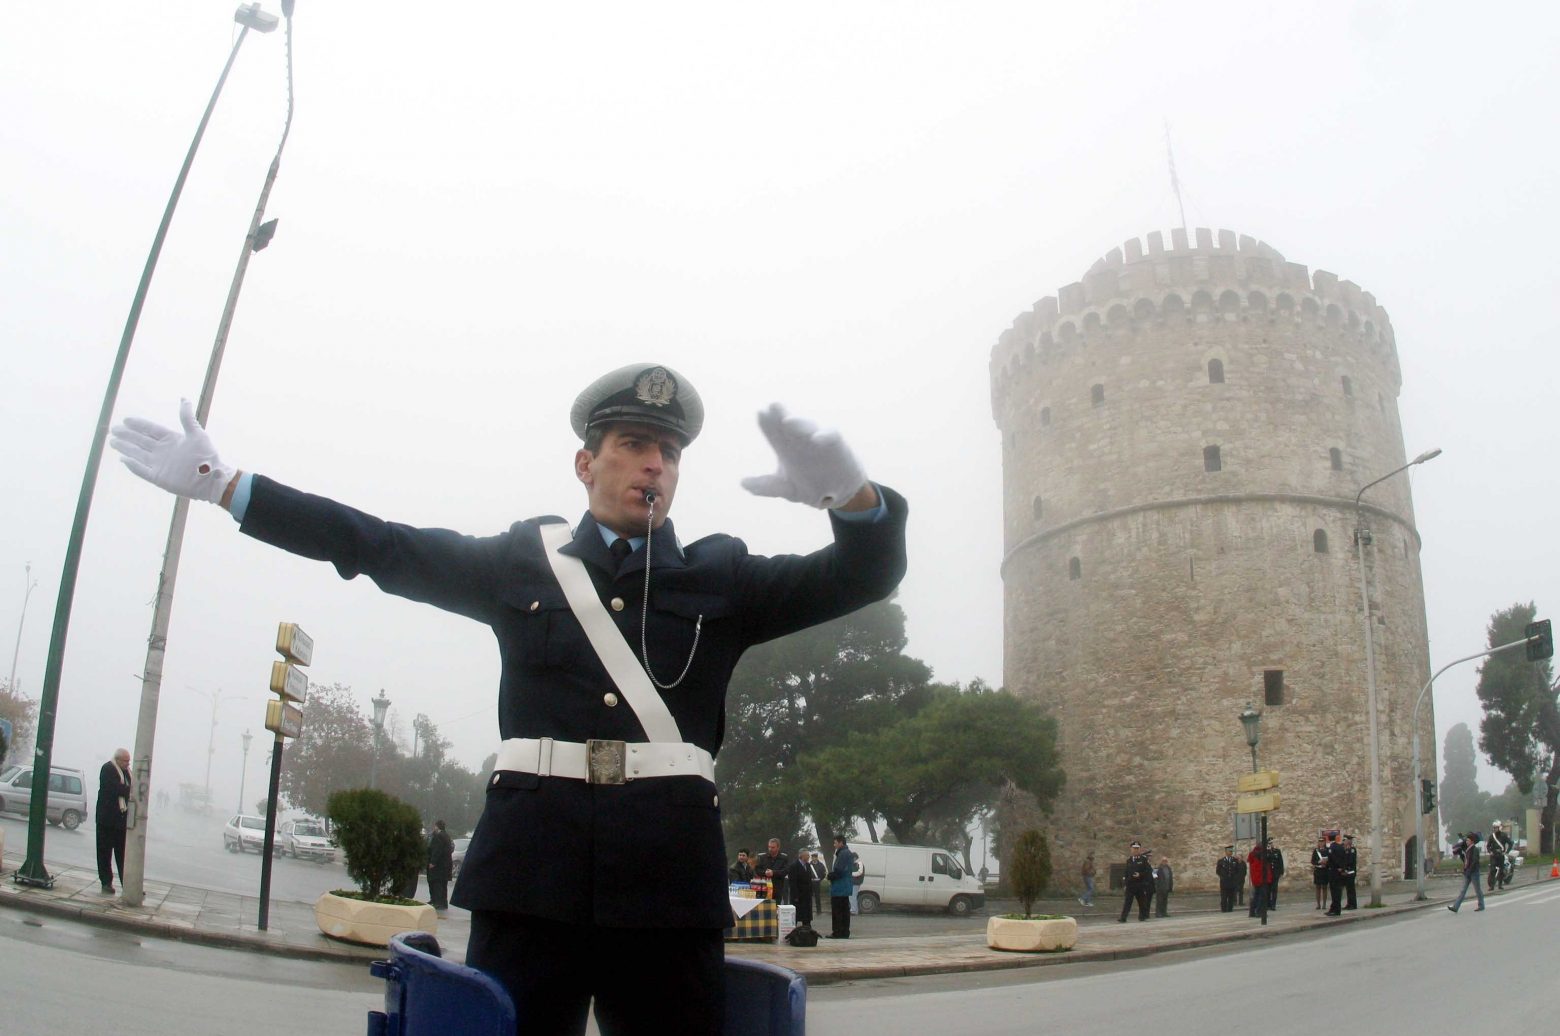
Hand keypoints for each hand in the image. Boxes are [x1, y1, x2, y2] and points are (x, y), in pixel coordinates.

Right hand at [109, 399, 235, 504]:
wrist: (212, 479)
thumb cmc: (207, 456)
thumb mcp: (197, 434)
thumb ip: (187, 417)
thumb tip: (184, 399)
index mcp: (171, 439)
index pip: (150, 430)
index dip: (138, 424)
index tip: (126, 419)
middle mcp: (163, 451)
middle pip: (141, 441)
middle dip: (127, 435)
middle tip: (114, 429)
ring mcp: (160, 465)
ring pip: (138, 454)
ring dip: (126, 448)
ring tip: (113, 442)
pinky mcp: (159, 478)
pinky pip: (142, 471)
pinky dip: (133, 466)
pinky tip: (123, 460)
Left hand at [741, 403, 866, 508]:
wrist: (839, 496)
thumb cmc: (810, 487)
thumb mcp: (787, 489)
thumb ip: (766, 486)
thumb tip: (743, 483)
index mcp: (787, 449)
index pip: (775, 432)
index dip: (767, 424)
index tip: (760, 413)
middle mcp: (802, 442)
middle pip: (790, 426)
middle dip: (781, 417)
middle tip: (772, 406)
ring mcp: (819, 442)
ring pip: (809, 429)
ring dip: (800, 424)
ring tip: (789, 421)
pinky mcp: (837, 448)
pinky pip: (831, 437)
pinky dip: (825, 436)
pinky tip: (817, 438)